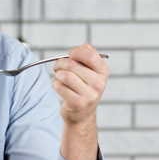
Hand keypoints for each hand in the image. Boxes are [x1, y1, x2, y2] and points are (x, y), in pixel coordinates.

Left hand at [52, 43, 108, 159]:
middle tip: (58, 67)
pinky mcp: (78, 103)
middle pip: (72, 64)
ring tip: (59, 77)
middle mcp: (99, 83)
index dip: (76, 52)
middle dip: (60, 63)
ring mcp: (90, 95)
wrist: (82, 114)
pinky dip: (55, 84)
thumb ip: (88, 56)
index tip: (70, 54)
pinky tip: (59, 86)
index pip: (90, 55)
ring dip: (57, 74)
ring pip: (65, 75)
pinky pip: (59, 86)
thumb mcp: (90, 71)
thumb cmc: (83, 87)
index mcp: (103, 71)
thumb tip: (85, 46)